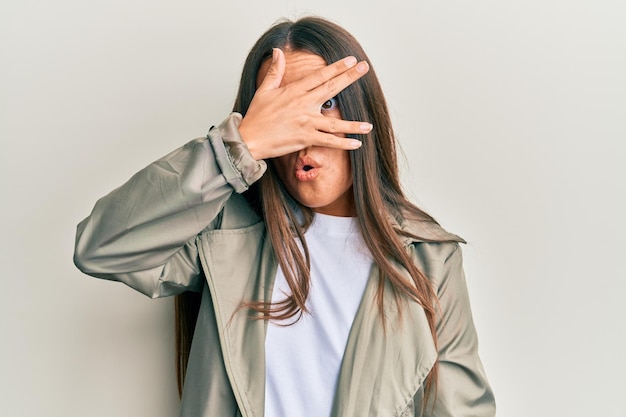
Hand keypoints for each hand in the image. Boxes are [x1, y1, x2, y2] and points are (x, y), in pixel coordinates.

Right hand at [238, 48, 371, 160]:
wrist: (249, 139)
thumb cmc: (256, 116)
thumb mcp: (264, 90)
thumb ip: (275, 71)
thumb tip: (278, 51)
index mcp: (294, 91)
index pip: (320, 76)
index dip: (337, 67)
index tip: (350, 60)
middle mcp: (303, 104)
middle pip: (331, 88)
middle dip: (350, 78)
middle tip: (364, 68)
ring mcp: (306, 122)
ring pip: (335, 123)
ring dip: (354, 124)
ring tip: (369, 125)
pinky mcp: (306, 138)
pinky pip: (329, 142)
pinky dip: (343, 144)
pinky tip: (357, 144)